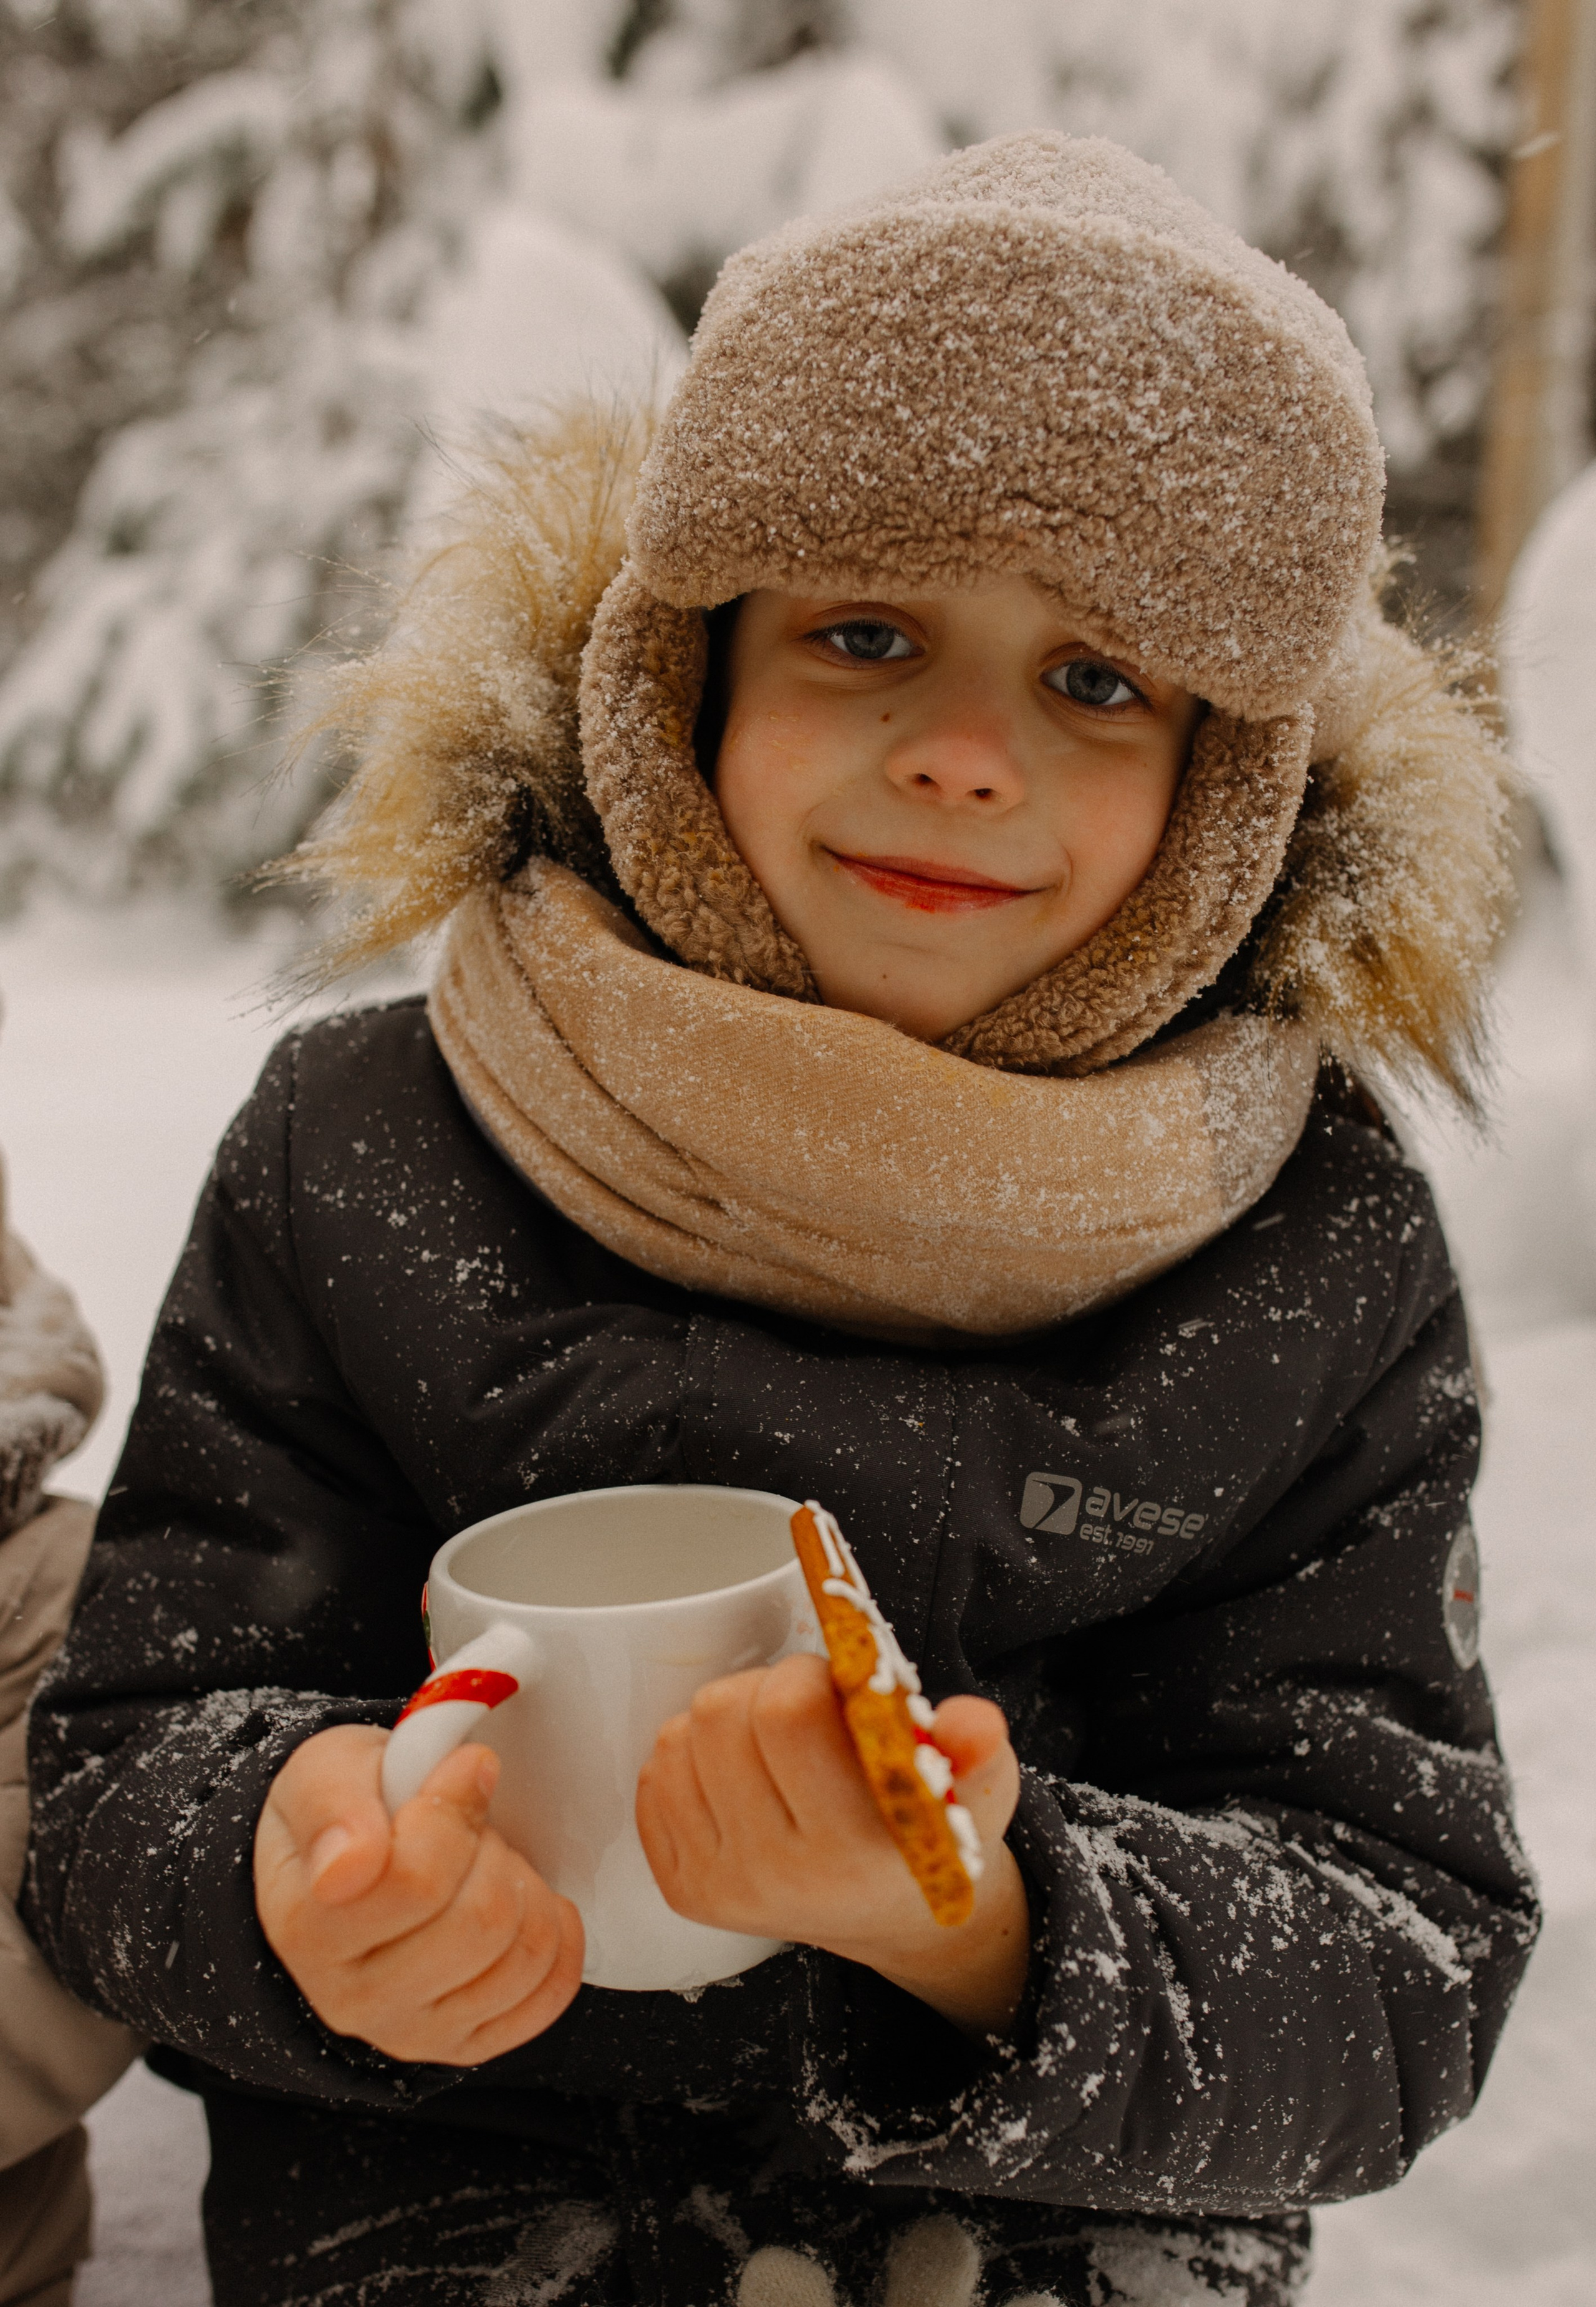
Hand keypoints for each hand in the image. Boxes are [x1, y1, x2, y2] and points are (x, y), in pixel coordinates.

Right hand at [254, 1724, 583, 2064]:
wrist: (347, 1869)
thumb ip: (334, 1805)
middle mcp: (353, 2000)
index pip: (416, 1881)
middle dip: (490, 1850)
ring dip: (524, 1886)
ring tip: (486, 1864)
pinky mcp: (465, 2044)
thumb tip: (353, 1859)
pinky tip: (526, 1899)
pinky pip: (549, 1991)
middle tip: (468, 1827)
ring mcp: (413, 2032)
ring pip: (524, 1954)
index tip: (462, 1769)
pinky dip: (557, 1933)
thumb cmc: (345, 1815)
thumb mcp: (323, 1774)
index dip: (454, 1811)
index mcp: (308, 1929)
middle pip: (481, 1921)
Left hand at [636, 1655, 1028, 2035]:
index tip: (835, 1690)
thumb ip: (977, 1750)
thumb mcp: (974, 1791)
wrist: (886, 1913)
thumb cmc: (926, 1833)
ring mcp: (719, 1885)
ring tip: (776, 1744)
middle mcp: (775, 1876)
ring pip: (677, 1737)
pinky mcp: (680, 1888)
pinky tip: (742, 1777)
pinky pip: (654, 1777)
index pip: (787, 1713)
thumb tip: (972, 1724)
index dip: (807, 1677)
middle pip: (719, 1715)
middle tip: (805, 1712)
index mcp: (850, 1847)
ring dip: (724, 1721)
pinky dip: (692, 1759)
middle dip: (763, 1690)